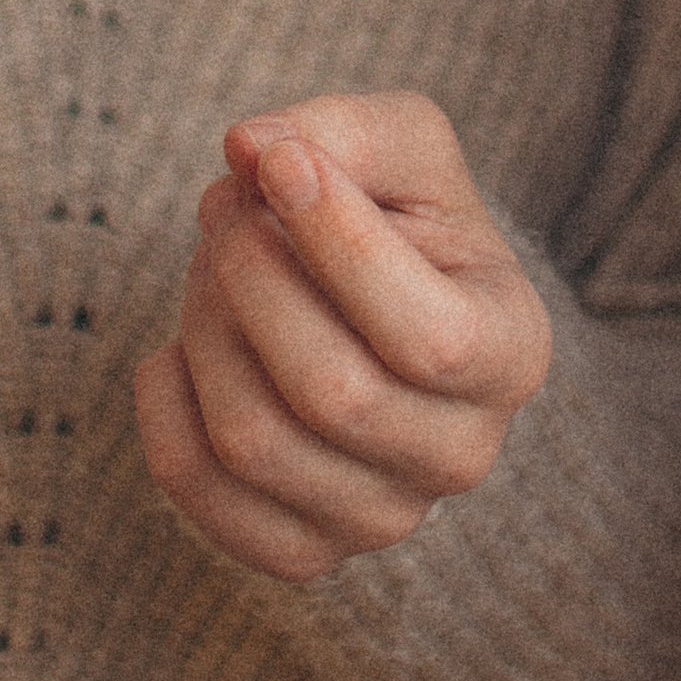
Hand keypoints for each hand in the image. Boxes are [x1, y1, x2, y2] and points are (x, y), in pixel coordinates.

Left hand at [133, 91, 553, 583]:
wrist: (386, 313)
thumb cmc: (404, 223)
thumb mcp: (406, 150)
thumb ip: (344, 130)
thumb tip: (248, 146)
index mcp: (515, 352)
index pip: (426, 335)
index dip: (336, 241)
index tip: (278, 158)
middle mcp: (462, 454)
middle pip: (327, 391)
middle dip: (250, 272)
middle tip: (228, 202)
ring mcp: (382, 518)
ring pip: (252, 439)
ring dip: (204, 323)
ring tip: (212, 261)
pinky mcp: (301, 550)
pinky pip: (195, 486)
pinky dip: (165, 401)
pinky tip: (187, 342)